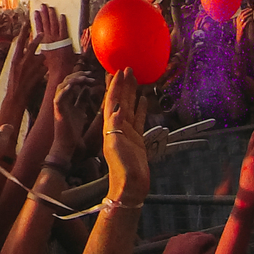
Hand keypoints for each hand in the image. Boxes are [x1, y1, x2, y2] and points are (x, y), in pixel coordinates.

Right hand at [51, 69, 101, 162]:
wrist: (66, 147)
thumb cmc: (73, 133)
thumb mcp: (80, 113)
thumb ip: (82, 101)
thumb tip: (87, 90)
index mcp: (68, 100)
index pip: (74, 83)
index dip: (82, 78)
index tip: (94, 77)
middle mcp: (62, 100)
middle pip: (68, 81)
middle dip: (79, 76)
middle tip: (91, 76)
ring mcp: (59, 105)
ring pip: (63, 85)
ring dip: (74, 80)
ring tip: (86, 79)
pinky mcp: (58, 112)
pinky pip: (59, 97)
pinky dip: (66, 90)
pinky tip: (74, 86)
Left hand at [100, 69, 150, 204]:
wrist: (130, 185)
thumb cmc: (121, 168)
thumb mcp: (116, 147)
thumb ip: (116, 129)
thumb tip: (117, 110)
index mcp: (110, 126)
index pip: (111, 101)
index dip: (114, 86)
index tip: (117, 71)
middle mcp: (117, 126)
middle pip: (120, 100)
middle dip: (122, 84)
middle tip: (126, 68)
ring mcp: (127, 131)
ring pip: (130, 106)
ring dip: (132, 92)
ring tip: (135, 78)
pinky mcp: (137, 138)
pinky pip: (139, 119)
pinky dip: (141, 108)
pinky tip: (144, 99)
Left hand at [151, 228, 218, 253]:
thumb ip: (211, 253)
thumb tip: (215, 248)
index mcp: (197, 239)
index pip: (210, 236)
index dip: (214, 243)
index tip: (213, 249)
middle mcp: (188, 235)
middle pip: (201, 235)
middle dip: (206, 241)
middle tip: (206, 251)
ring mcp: (180, 236)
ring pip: (192, 236)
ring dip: (196, 241)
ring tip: (196, 252)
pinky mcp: (173, 239)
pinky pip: (183, 238)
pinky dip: (187, 242)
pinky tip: (186, 251)